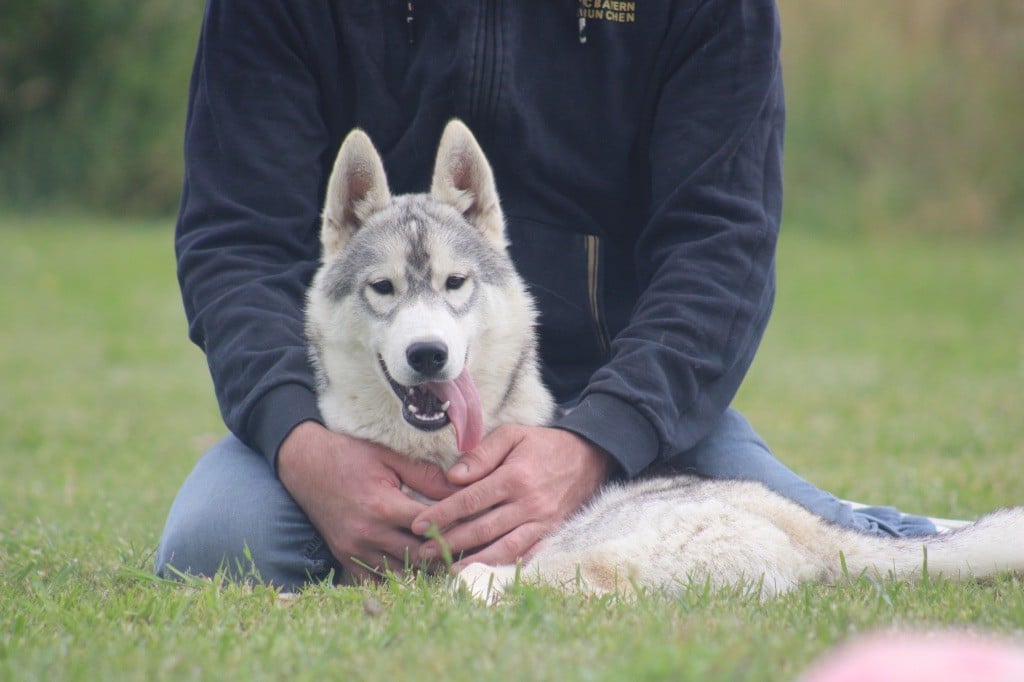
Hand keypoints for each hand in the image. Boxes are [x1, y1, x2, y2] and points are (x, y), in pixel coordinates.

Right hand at [277, 421, 458, 580]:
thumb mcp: (389, 456)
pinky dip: (398, 576)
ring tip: (447, 559)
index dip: (454, 526)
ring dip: (423, 567)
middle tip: (468, 546)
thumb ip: (426, 475)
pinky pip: (377, 579)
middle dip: (444, 551)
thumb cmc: (350, 456)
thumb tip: (462, 488)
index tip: (473, 523)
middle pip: (419, 555)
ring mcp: (354, 549)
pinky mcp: (345, 557)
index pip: (429, 527)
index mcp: (382, 506)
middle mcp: (368, 533)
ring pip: (401, 572)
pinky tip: (415, 568)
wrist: (303, 465)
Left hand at [411, 424, 614, 566]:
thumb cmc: (543, 444)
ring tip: (446, 568)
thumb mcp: (513, 435)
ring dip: (473, 561)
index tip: (418, 524)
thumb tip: (453, 477)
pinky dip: (504, 566)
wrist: (589, 457)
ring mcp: (543, 522)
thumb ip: (482, 453)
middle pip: (482, 528)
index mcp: (515, 477)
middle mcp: (529, 503)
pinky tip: (483, 572)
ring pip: (503, 548)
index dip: (442, 514)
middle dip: (449, 541)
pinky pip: (526, 555)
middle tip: (422, 551)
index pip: (470, 500)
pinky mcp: (552, 534)